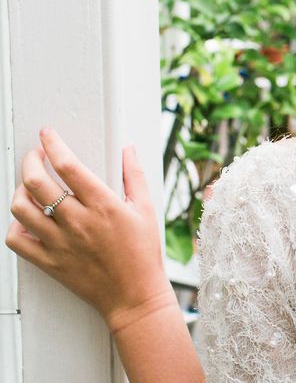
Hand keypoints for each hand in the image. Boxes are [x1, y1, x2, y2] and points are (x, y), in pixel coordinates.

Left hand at [5, 128, 174, 328]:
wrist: (133, 295)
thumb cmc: (143, 252)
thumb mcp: (145, 208)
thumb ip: (134, 175)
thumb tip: (128, 148)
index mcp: (102, 205)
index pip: (68, 166)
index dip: (53, 144)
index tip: (47, 134)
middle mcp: (77, 222)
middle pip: (38, 183)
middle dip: (30, 161)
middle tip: (35, 155)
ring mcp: (59, 243)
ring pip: (21, 209)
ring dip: (20, 190)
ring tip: (29, 185)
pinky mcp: (49, 262)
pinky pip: (17, 241)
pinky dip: (15, 225)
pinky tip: (27, 218)